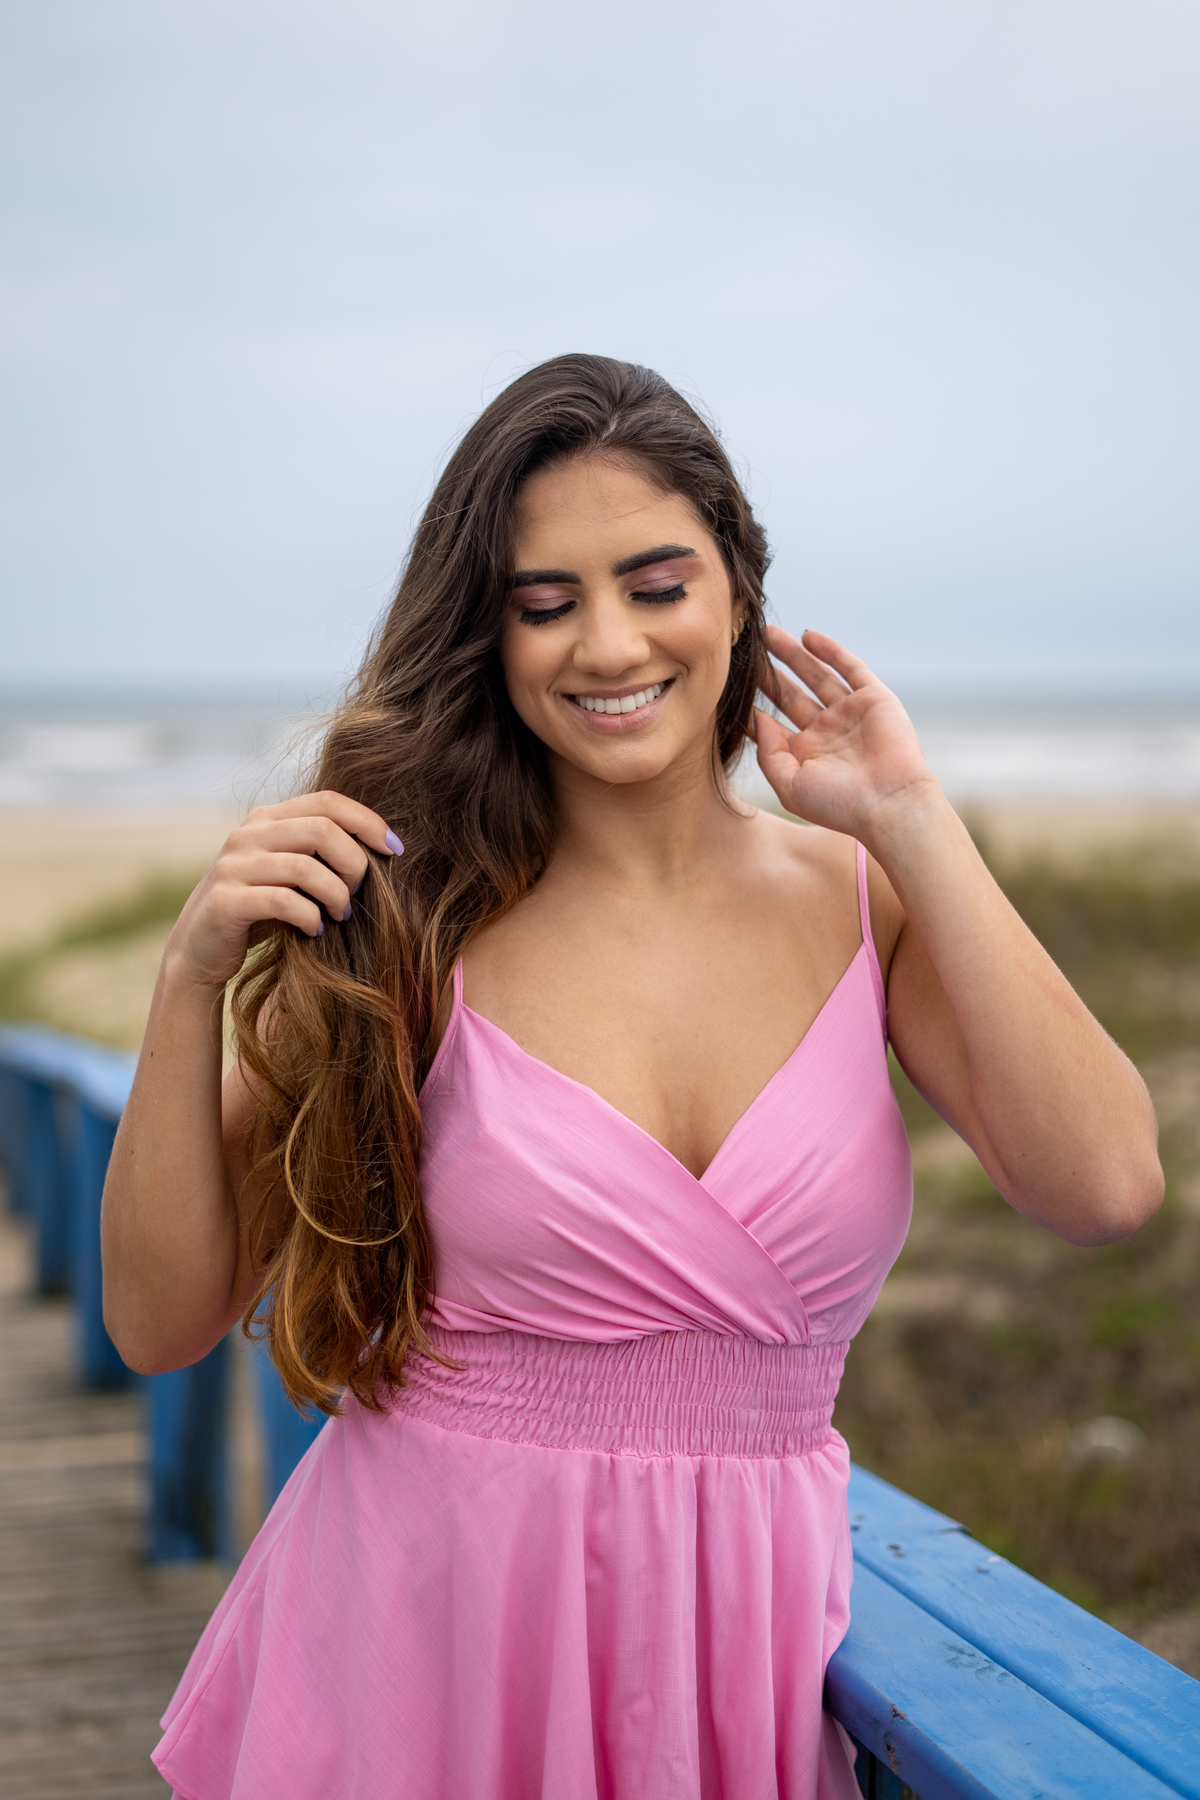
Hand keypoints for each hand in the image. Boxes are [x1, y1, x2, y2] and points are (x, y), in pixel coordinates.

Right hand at [164, 792, 402, 990]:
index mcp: (267, 818)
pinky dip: (311, 918)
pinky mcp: (226, 902)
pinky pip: (284, 902)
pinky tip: (316, 931)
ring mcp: (233, 866)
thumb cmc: (261, 910)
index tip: (396, 850)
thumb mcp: (290, 871)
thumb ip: (320, 850)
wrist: (200, 948)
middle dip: (355, 863)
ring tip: (341, 915)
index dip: (369, 822)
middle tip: (360, 893)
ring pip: (306, 867)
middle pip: (322, 830)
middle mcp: (248, 835)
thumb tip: (385, 843)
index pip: (328, 801)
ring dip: (336, 895)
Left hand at [752, 628, 938, 838]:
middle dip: (769, 675)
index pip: (772, 726)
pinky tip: (807, 636)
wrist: (890, 803)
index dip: (751, 707)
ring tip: (768, 635)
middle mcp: (827, 733)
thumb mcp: (790, 786)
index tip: (728, 688)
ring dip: (794, 655)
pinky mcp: (874, 698)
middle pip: (790, 697)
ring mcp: (850, 714)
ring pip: (816, 677)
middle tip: (745, 652)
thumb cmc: (839, 804)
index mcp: (806, 755)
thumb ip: (769, 754)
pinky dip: (831, 651)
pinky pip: (850, 668)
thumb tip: (758, 718)